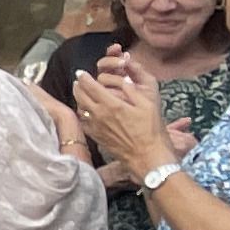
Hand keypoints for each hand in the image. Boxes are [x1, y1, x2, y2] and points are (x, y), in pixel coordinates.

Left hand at [71, 56, 172, 174]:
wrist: (147, 156)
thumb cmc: (151, 130)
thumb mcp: (147, 104)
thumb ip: (132, 89)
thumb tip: (122, 78)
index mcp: (111, 104)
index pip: (90, 86)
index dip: (84, 77)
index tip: (81, 72)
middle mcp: (99, 115)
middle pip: (80, 96)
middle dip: (78, 86)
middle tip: (78, 81)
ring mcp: (95, 127)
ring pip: (79, 109)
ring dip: (78, 99)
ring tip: (82, 93)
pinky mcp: (96, 137)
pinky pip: (83, 122)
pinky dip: (82, 114)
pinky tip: (87, 111)